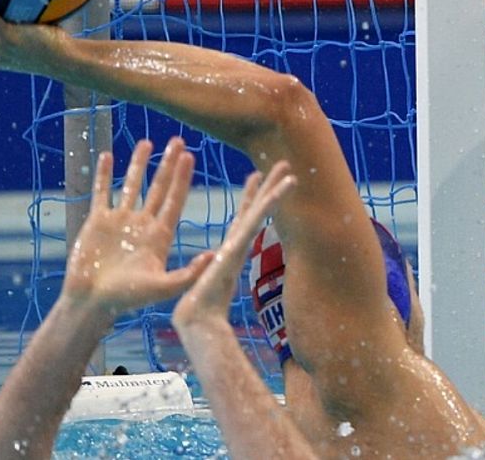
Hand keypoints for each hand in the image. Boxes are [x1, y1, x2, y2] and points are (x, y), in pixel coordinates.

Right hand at [65, 138, 212, 317]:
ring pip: (131, 185)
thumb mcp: (163, 287)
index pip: (175, 199)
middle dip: (168, 164)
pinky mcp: (97, 222)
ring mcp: (120, 221)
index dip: (183, 178)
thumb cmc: (128, 298)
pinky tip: (107, 156)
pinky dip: (104, 175)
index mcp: (160, 235)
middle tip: (178, 140)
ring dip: (138, 164)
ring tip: (147, 142)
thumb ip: (188, 273)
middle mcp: (142, 224)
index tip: (190, 156)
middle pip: (158, 187)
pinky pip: (101, 192)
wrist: (92, 303)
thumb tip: (213, 256)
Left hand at [172, 161, 295, 334]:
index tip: (256, 178)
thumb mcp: (200, 285)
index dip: (250, 199)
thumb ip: (204, 274)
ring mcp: (241, 244)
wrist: (198, 319)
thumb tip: (207, 269)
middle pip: (256, 210)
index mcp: (228, 252)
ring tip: (288, 170)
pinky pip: (256, 219)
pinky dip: (271, 202)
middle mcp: (238, 245)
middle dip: (270, 188)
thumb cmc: (196, 310)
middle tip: (283, 165)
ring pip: (260, 211)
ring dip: (275, 189)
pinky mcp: (241, 245)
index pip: (241, 220)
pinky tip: (282, 187)